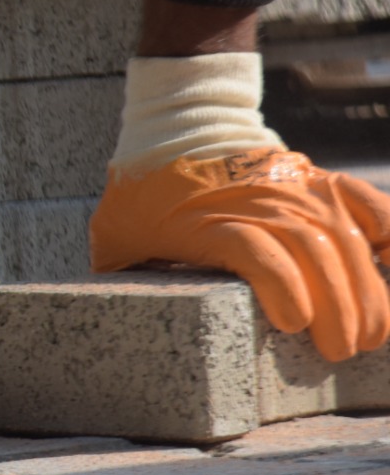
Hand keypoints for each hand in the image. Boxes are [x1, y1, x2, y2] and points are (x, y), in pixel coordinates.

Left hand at [91, 148, 389, 361]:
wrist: (178, 125)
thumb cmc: (141, 195)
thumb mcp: (117, 236)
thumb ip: (122, 278)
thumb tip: (111, 330)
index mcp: (206, 219)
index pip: (255, 249)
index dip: (281, 285)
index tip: (294, 324)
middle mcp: (257, 200)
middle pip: (311, 251)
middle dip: (337, 305)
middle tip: (343, 350)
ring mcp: (294, 187)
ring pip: (344, 238)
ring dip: (366, 289)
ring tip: (372, 335)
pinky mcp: (319, 180)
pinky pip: (369, 204)